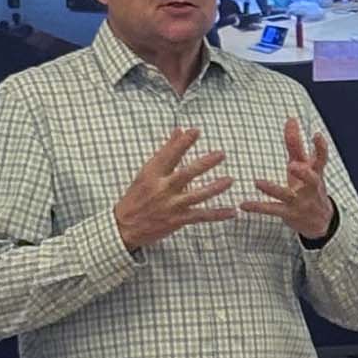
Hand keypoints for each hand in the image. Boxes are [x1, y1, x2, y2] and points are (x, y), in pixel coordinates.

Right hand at [112, 127, 234, 252]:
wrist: (125, 227)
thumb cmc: (136, 196)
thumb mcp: (146, 172)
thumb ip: (166, 150)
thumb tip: (179, 130)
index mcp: (152, 174)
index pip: (168, 155)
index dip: (182, 143)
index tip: (195, 131)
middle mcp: (161, 189)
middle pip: (186, 174)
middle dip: (204, 164)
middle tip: (221, 154)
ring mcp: (171, 205)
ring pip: (196, 196)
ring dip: (214, 188)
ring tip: (230, 180)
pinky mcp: (178, 220)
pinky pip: (201, 216)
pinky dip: (217, 214)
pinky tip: (231, 211)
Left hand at [241, 118, 335, 240]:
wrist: (320, 222)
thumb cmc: (309, 187)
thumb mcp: (304, 166)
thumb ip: (296, 144)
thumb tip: (291, 119)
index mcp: (315, 173)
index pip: (322, 159)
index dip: (320, 147)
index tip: (316, 135)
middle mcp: (310, 188)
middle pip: (311, 179)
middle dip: (303, 173)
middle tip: (293, 165)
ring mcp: (300, 202)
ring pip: (286, 195)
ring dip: (272, 189)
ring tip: (257, 182)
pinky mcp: (289, 214)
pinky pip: (272, 210)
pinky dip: (257, 207)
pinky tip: (243, 204)